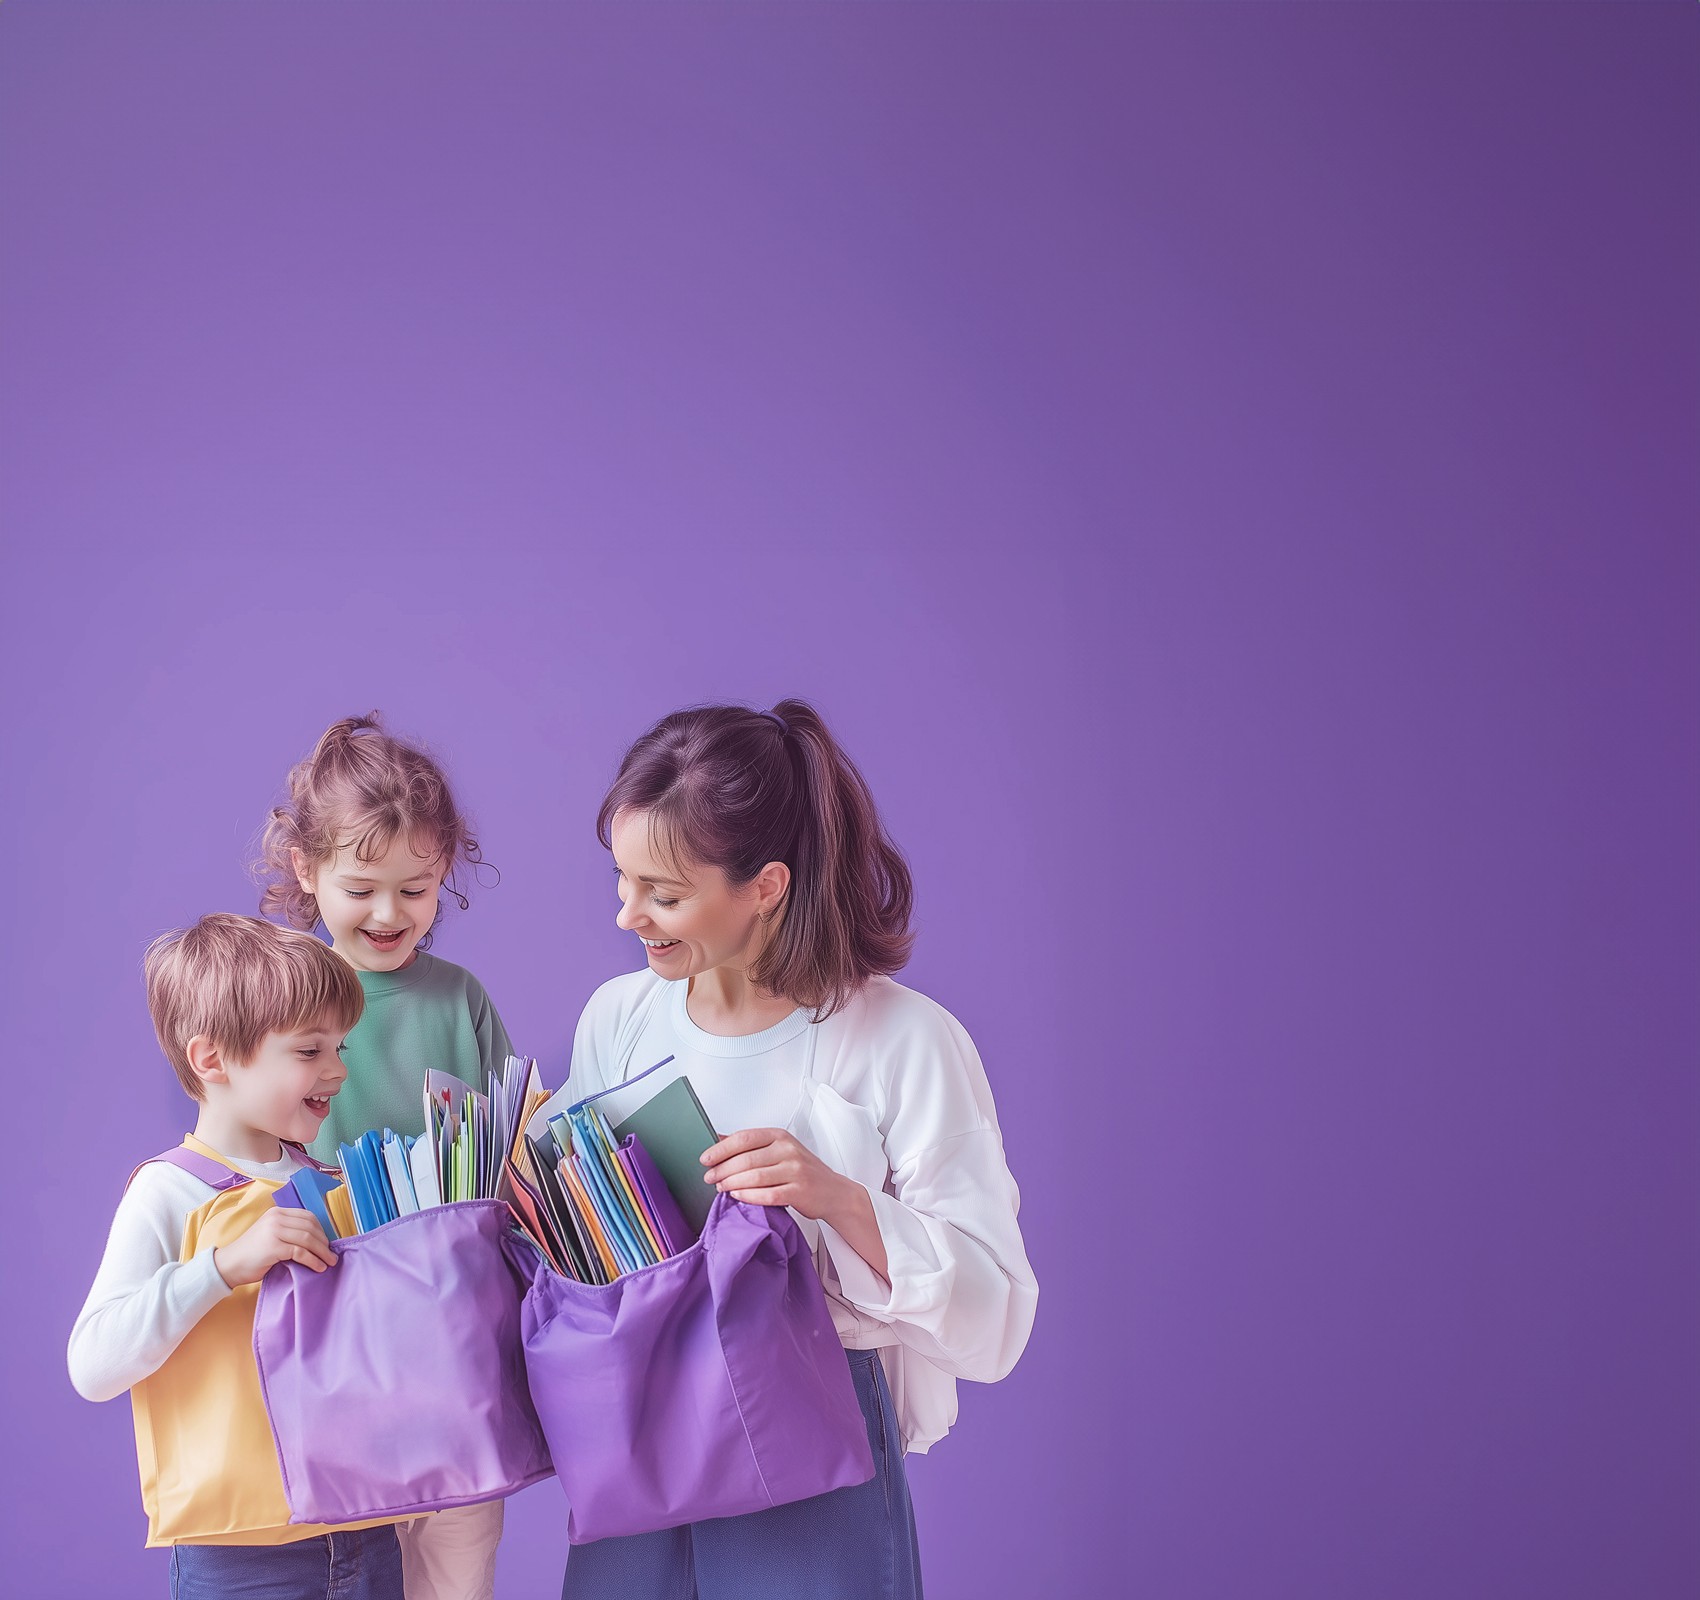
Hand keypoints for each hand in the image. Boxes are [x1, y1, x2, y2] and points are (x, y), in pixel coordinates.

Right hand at [213, 1207, 337, 1287]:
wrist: (227, 1266)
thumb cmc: (251, 1254)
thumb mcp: (270, 1235)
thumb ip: (288, 1232)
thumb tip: (317, 1240)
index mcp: (277, 1213)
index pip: (307, 1217)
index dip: (321, 1230)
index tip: (327, 1242)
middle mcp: (276, 1218)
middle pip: (310, 1227)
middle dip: (324, 1242)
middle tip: (332, 1254)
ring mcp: (274, 1231)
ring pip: (308, 1239)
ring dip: (322, 1252)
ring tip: (329, 1262)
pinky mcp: (273, 1246)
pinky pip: (300, 1252)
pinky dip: (313, 1260)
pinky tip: (318, 1267)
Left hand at [701, 1128, 851, 1221]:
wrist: (834, 1192)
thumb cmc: (803, 1171)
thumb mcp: (779, 1150)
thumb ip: (752, 1145)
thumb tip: (719, 1139)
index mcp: (780, 1136)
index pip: (744, 1138)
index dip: (721, 1149)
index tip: (705, 1158)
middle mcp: (788, 1150)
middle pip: (746, 1159)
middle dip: (722, 1169)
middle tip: (709, 1178)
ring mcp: (795, 1171)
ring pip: (755, 1177)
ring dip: (732, 1183)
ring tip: (720, 1188)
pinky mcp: (799, 1191)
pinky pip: (768, 1195)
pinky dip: (749, 1197)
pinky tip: (738, 1197)